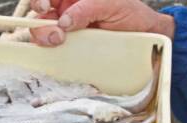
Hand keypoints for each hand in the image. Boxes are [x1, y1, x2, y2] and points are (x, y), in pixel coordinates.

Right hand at [27, 0, 174, 46]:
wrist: (146, 36)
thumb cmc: (131, 14)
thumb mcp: (112, 4)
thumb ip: (88, 8)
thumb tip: (65, 21)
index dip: (40, 0)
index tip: (44, 6)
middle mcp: (67, 11)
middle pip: (40, 16)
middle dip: (41, 25)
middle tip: (57, 35)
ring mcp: (68, 32)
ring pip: (43, 33)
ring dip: (44, 38)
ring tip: (60, 42)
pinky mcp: (72, 50)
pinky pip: (55, 52)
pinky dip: (52, 54)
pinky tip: (59, 53)